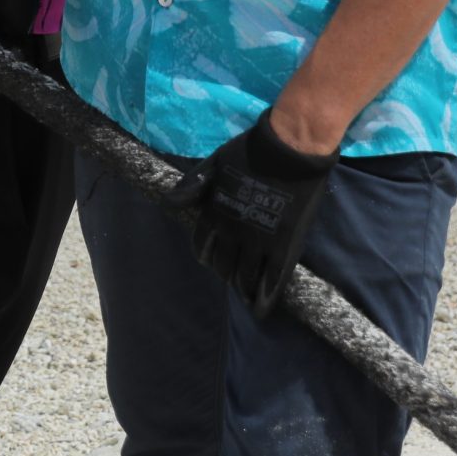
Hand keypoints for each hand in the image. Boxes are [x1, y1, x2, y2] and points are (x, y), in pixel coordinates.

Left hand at [168, 110, 337, 317]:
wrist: (288, 148)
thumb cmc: (249, 151)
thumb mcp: (212, 163)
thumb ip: (191, 185)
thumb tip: (168, 203)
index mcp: (214, 213)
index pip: (202, 247)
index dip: (207, 257)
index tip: (213, 261)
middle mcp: (232, 231)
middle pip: (223, 265)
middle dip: (225, 274)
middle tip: (232, 277)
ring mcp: (259, 240)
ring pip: (245, 276)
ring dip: (242, 287)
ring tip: (245, 292)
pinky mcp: (285, 245)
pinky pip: (273, 278)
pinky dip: (266, 296)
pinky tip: (261, 307)